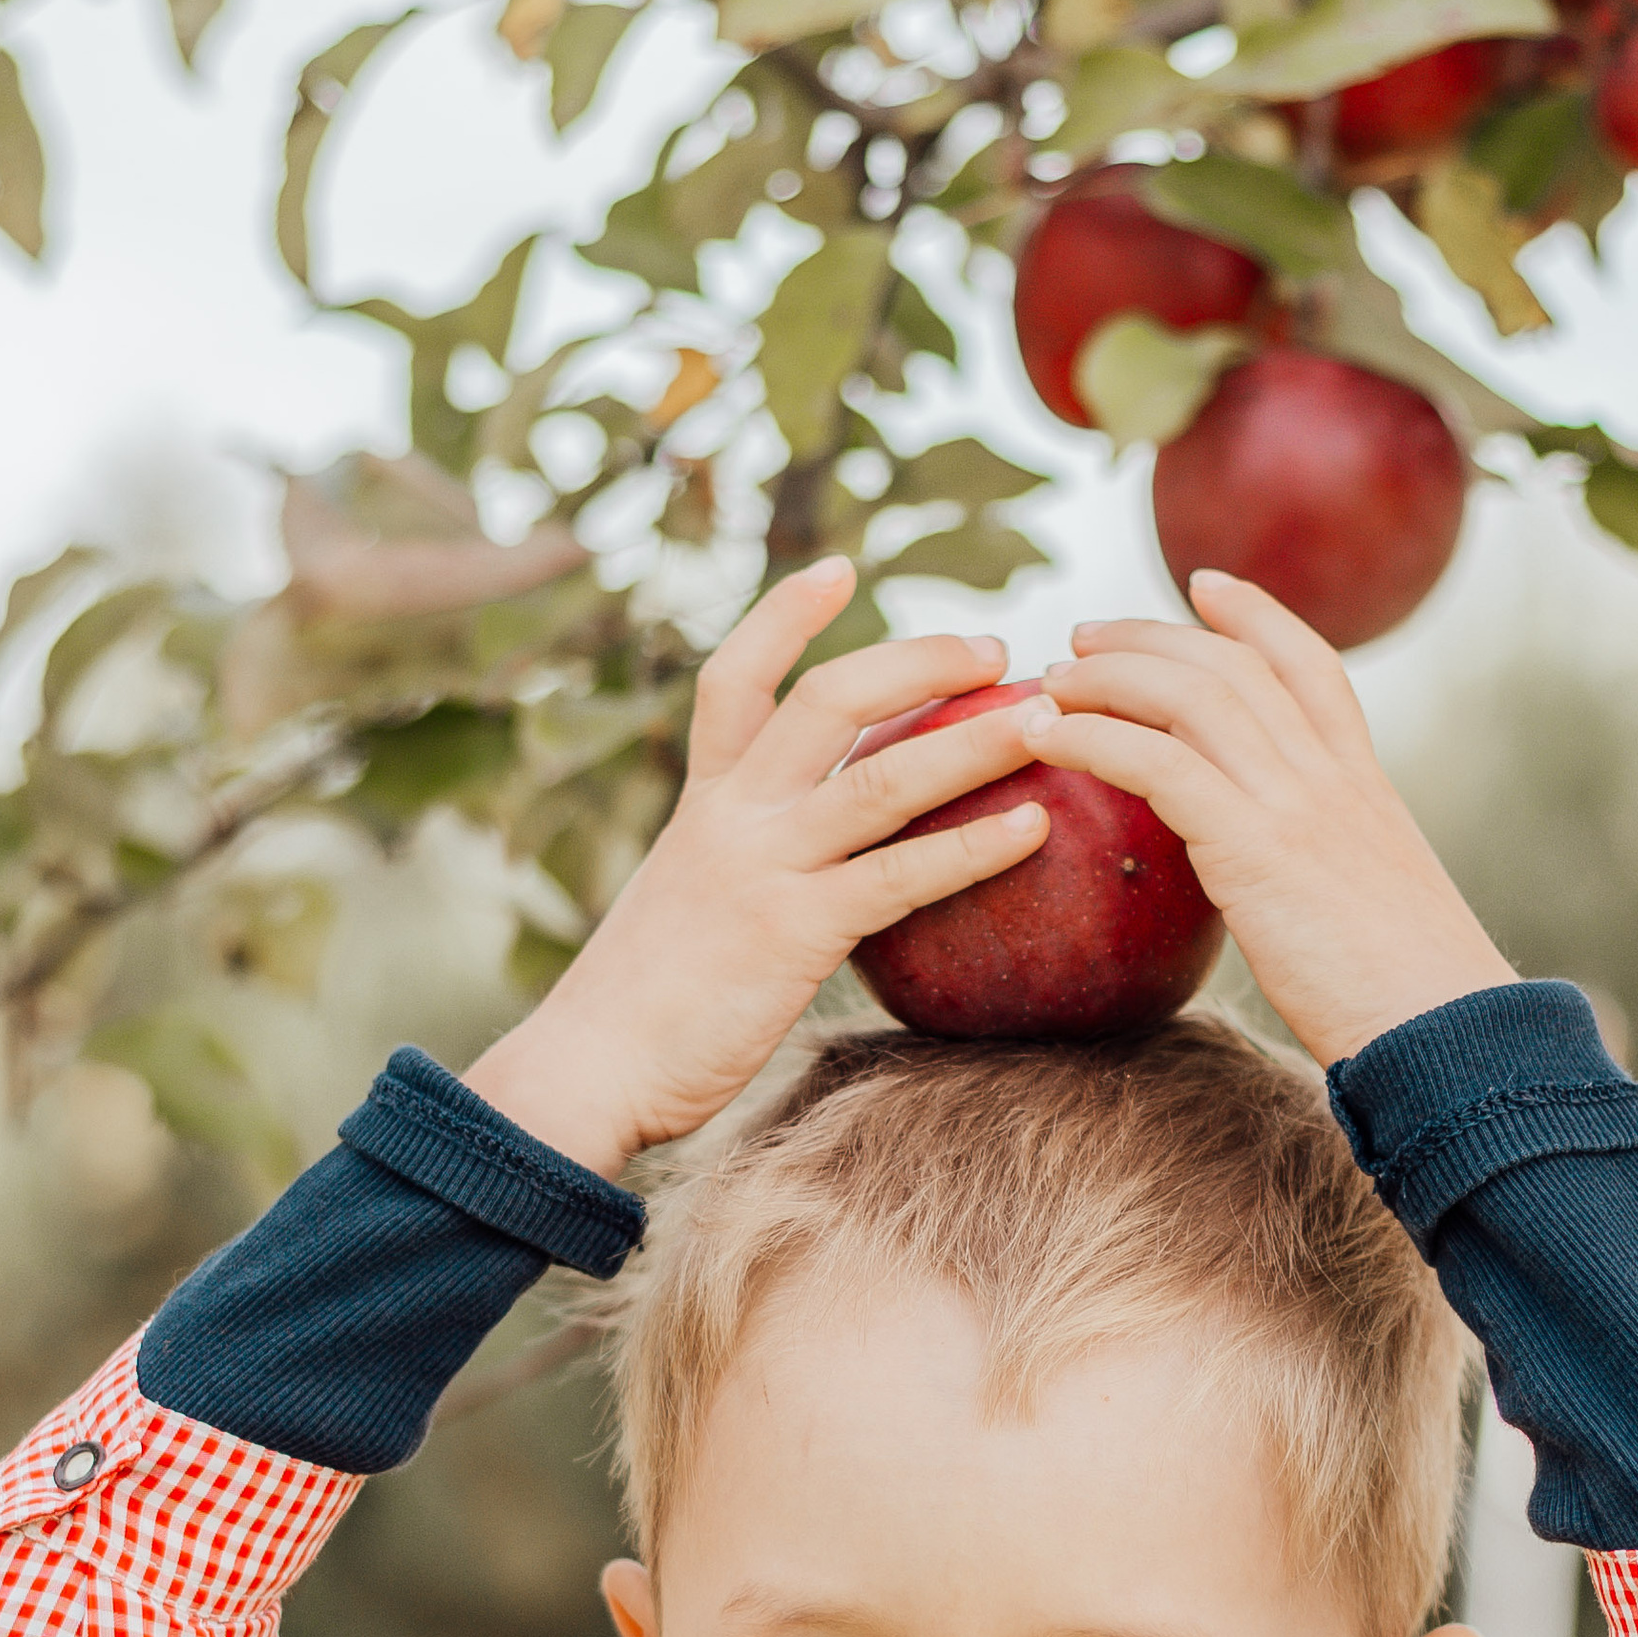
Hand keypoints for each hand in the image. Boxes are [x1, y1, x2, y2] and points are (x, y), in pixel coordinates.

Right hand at [464, 558, 1048, 1176]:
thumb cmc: (638, 1014)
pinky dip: (974, 846)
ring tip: (1049, 717)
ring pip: (883, 775)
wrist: (588, 1069)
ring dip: (974, 739)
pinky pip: (900, 875)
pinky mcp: (794, 933)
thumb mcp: (682, 915)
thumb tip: (797, 889)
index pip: (735, 678)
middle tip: (997, 652)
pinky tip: (1034, 829)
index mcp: (701, 804)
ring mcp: (764, 868)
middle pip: (830, 698)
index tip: (840, 566)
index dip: (786, 616)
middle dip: (920, 660)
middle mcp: (732, 817)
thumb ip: (735, 880)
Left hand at [1016, 574, 1512, 1068]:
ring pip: (1190, 697)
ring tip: (1049, 685)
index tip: (1204, 585)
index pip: (1312, 667)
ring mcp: (1296, 806)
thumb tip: (1297, 906)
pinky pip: (1157, 763)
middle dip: (1149, 637)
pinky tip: (1047, 738)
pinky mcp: (1254, 847)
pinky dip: (1093, 738)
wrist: (1450, 1037)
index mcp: (1366, 787)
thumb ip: (1333, 885)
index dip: (1255, 617)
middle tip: (1082, 637)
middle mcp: (1332, 778)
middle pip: (1232, 666)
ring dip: (1107, 678)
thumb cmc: (1415, 1007)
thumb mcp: (1378, 918)